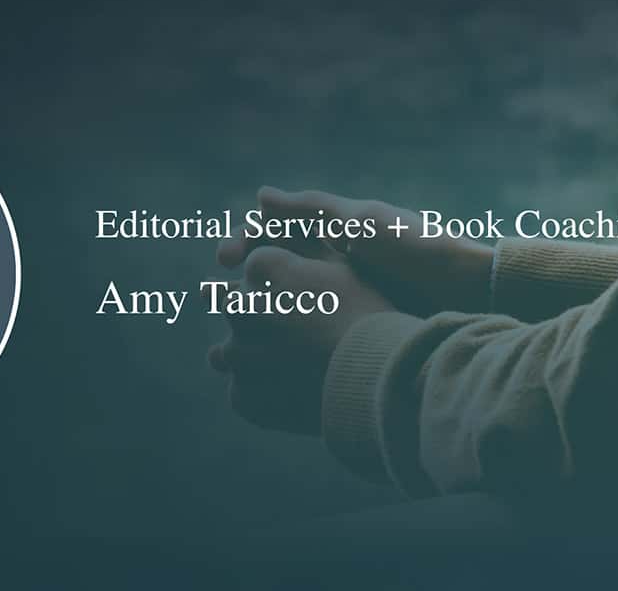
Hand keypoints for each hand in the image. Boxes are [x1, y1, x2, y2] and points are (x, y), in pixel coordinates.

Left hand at [207, 245, 394, 434]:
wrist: (383, 377)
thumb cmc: (369, 314)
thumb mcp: (341, 263)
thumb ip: (299, 238)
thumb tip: (268, 221)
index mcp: (261, 266)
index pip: (254, 268)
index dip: (283, 283)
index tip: (311, 299)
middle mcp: (240, 306)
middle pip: (238, 307)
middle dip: (261, 315)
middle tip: (304, 333)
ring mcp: (238, 355)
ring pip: (234, 350)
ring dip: (255, 355)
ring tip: (297, 364)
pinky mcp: (243, 396)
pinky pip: (242, 390)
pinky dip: (261, 391)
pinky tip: (295, 389)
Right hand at [217, 187, 494, 316]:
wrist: (471, 294)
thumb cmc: (418, 250)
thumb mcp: (360, 224)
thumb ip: (312, 211)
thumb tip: (260, 196)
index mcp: (335, 231)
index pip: (274, 230)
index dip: (244, 241)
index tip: (224, 262)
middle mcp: (337, 261)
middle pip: (275, 266)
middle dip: (244, 281)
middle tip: (217, 300)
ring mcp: (348, 295)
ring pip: (289, 302)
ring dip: (259, 314)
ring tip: (236, 333)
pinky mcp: (360, 324)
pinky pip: (313, 329)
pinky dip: (288, 337)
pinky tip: (272, 354)